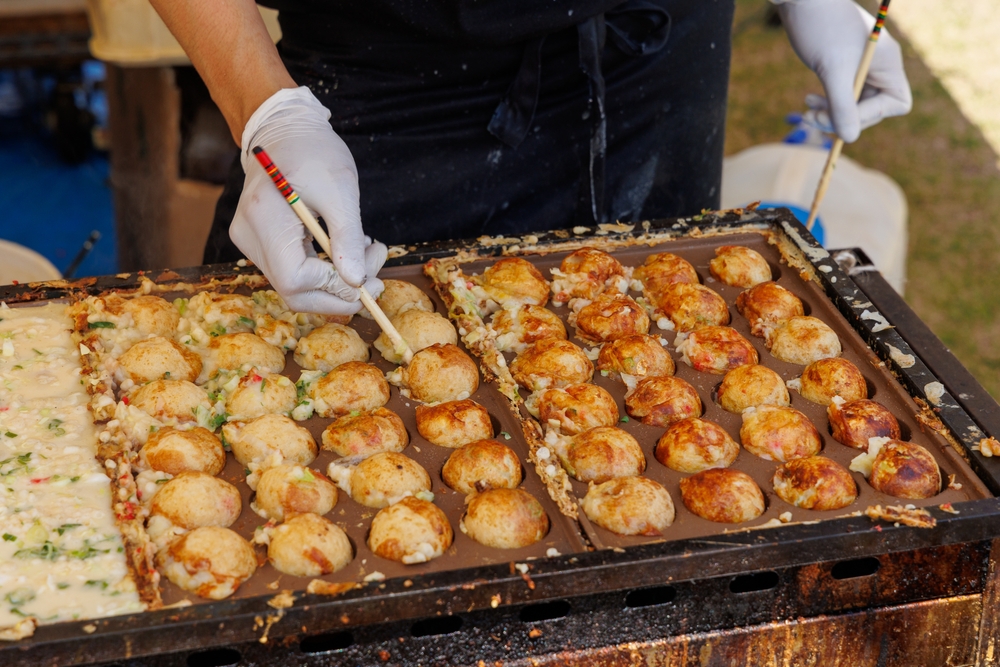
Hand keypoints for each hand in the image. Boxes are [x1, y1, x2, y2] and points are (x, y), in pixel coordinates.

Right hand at [231, 87, 385, 314]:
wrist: (285, 130)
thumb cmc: (314, 152)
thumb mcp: (340, 190)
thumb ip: (347, 238)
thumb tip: (357, 282)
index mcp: (264, 220)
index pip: (295, 279)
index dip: (335, 288)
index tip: (371, 277)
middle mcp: (248, 237)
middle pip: (293, 292)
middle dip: (339, 292)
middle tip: (377, 276)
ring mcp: (250, 242)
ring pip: (295, 287)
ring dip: (337, 281)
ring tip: (367, 253)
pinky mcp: (260, 244)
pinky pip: (293, 272)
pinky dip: (324, 271)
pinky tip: (348, 250)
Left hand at [777, 0, 911, 142]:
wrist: (801, 0)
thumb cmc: (820, 28)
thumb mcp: (832, 70)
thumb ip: (842, 105)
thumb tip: (849, 138)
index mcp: (888, 63)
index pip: (895, 104)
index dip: (868, 116)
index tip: (838, 115)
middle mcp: (879, 65)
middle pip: (872, 108)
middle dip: (843, 117)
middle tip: (812, 119)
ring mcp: (861, 65)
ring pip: (853, 104)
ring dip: (830, 113)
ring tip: (807, 112)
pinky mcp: (842, 65)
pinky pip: (841, 94)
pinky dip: (826, 102)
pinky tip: (808, 101)